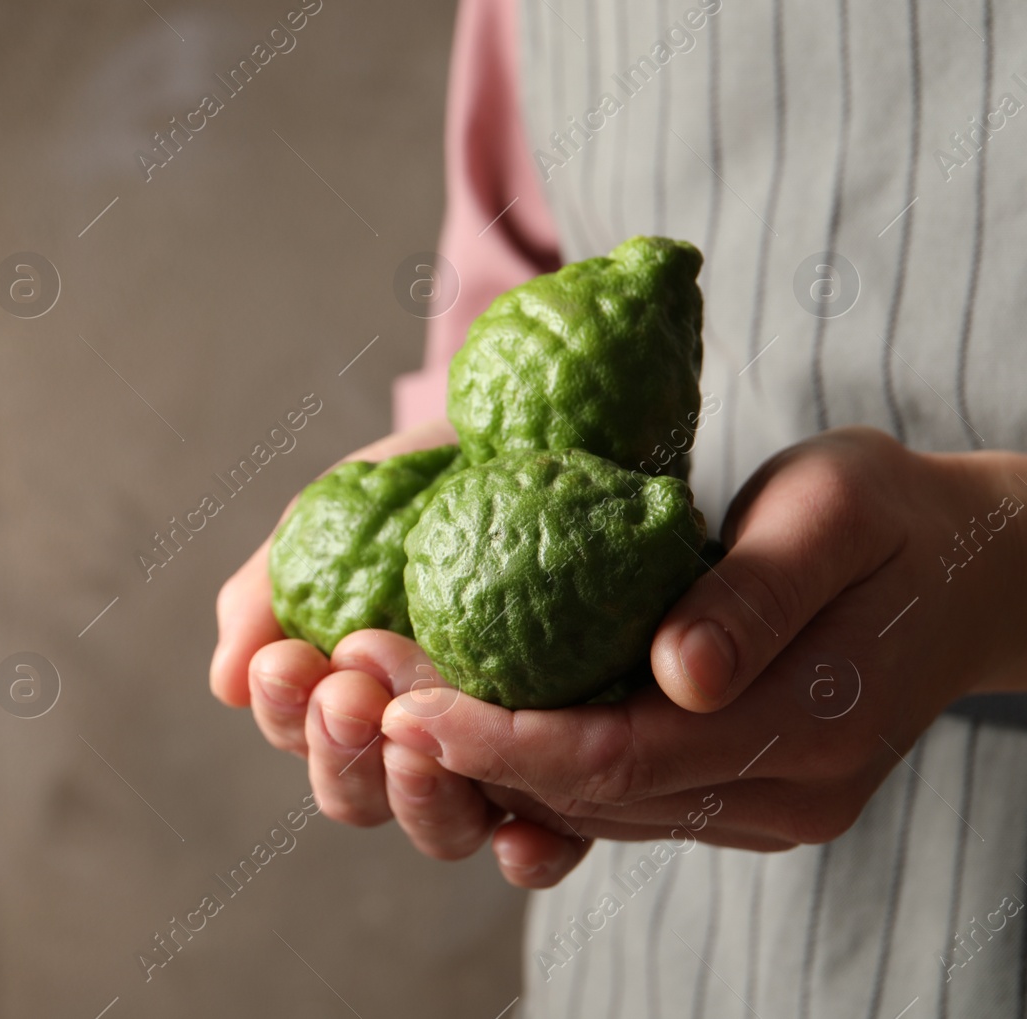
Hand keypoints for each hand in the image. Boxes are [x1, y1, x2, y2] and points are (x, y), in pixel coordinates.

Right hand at [209, 417, 591, 884]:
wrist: (552, 438)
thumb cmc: (434, 480)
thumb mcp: (342, 511)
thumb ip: (274, 589)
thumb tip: (227, 682)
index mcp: (350, 694)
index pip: (301, 735)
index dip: (286, 714)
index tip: (288, 662)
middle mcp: (416, 744)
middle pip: (359, 796)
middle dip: (340, 753)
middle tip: (347, 697)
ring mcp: (492, 767)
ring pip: (441, 830)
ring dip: (417, 797)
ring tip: (415, 737)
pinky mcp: (575, 775)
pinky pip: (552, 843)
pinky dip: (528, 853)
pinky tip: (518, 834)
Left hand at [374, 427, 1026, 881]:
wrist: (976, 570)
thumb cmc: (897, 517)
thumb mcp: (836, 511)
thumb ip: (758, 593)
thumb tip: (675, 674)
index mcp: (807, 731)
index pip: (618, 758)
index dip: (497, 736)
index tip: (396, 694)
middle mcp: (780, 795)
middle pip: (588, 793)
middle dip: (461, 744)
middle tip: (353, 677)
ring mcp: (762, 806)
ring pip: (592, 805)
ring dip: (483, 757)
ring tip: (383, 687)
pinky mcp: (741, 793)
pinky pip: (617, 792)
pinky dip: (535, 755)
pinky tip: (467, 704)